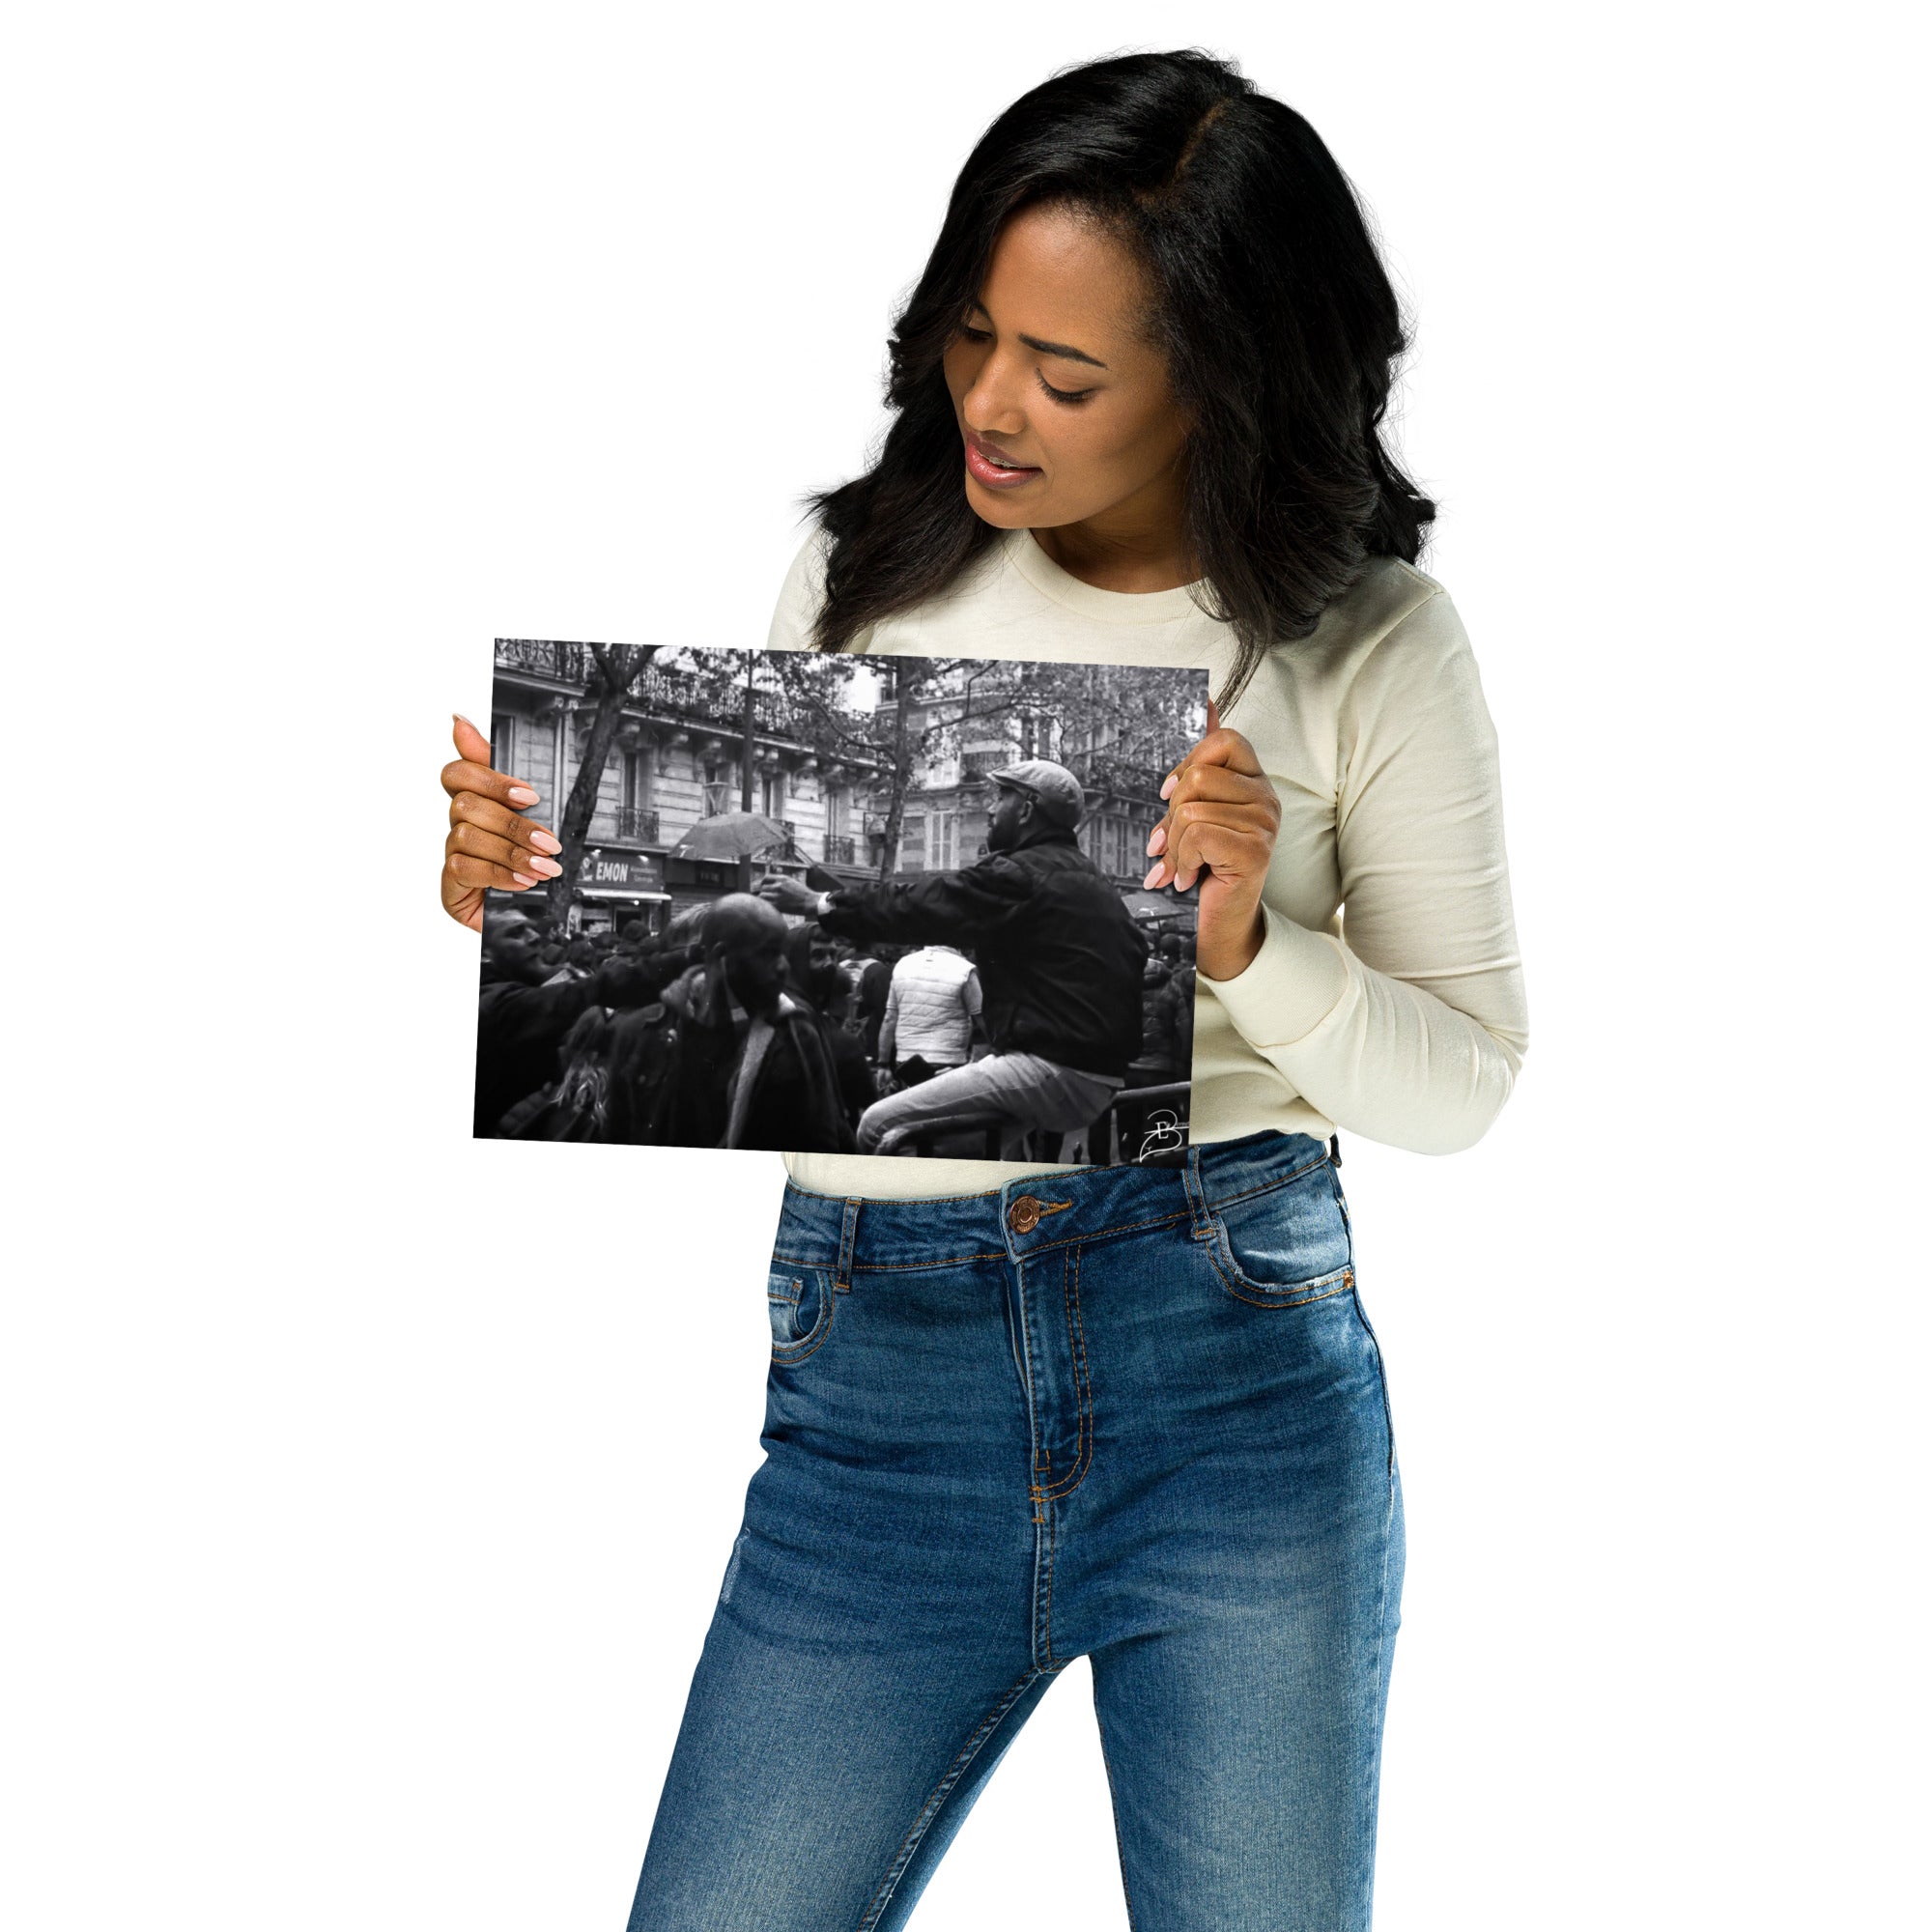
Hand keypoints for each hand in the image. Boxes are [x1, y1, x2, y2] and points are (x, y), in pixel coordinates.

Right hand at [440, 714, 565, 931]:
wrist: (530, 921)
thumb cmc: (527, 869)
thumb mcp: (529, 822)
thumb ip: (502, 777)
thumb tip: (460, 721)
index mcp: (476, 806)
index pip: (457, 773)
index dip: (488, 777)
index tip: (529, 794)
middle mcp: (458, 827)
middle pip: (465, 804)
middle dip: (513, 823)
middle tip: (549, 841)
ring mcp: (452, 856)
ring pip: (467, 835)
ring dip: (512, 851)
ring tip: (543, 868)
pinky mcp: (450, 886)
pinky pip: (464, 867)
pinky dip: (500, 873)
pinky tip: (523, 881)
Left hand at [755, 873, 823, 916]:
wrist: (810, 902)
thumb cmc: (802, 893)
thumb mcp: (792, 882)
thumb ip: (781, 881)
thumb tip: (770, 882)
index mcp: (782, 879)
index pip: (766, 878)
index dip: (763, 882)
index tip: (764, 886)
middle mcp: (779, 886)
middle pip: (763, 887)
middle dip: (765, 892)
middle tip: (768, 896)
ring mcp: (777, 895)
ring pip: (762, 896)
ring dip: (764, 899)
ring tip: (769, 902)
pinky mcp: (777, 905)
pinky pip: (766, 904)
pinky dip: (767, 905)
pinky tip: (771, 906)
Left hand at [1142, 699, 1279, 980]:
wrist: (1218, 924)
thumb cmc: (1204, 866)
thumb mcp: (1196, 810)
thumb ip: (1202, 762)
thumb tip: (1205, 702)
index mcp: (1253, 782)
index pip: (1224, 739)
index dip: (1188, 763)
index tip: (1170, 796)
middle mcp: (1266, 797)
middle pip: (1200, 774)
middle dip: (1172, 813)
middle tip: (1171, 842)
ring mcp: (1265, 823)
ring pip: (1193, 808)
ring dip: (1175, 844)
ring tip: (1181, 865)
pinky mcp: (1255, 849)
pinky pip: (1198, 833)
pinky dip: (1182, 859)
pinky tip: (1189, 877)